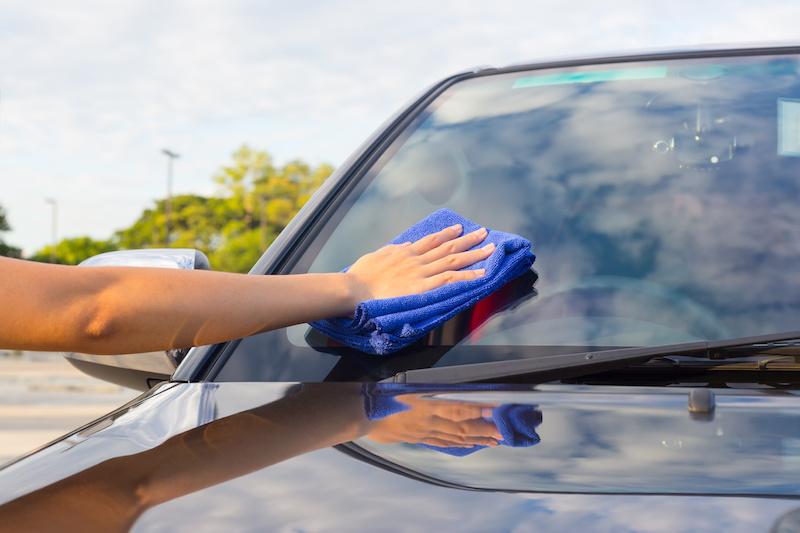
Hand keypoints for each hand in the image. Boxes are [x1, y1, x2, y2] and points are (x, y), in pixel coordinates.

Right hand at [346, 224, 493, 303]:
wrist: (355, 289)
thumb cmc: (359, 277)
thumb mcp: (375, 256)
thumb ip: (391, 250)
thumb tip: (404, 245)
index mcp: (404, 252)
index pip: (430, 240)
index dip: (446, 234)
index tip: (459, 228)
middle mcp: (416, 259)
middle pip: (447, 247)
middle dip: (467, 240)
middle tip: (483, 233)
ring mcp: (421, 272)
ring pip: (453, 260)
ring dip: (473, 254)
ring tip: (490, 248)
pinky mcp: (423, 287)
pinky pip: (451, 280)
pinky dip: (468, 276)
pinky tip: (482, 274)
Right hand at [366, 394, 501, 447]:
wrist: (363, 413)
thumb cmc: (385, 393)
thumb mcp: (408, 384)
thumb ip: (430, 387)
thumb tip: (457, 390)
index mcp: (427, 404)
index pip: (459, 408)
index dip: (479, 410)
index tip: (498, 409)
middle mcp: (430, 421)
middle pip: (463, 427)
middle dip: (485, 430)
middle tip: (506, 432)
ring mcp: (425, 432)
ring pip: (456, 437)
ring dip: (477, 439)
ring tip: (495, 440)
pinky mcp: (419, 438)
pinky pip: (444, 442)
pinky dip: (459, 444)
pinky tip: (470, 445)